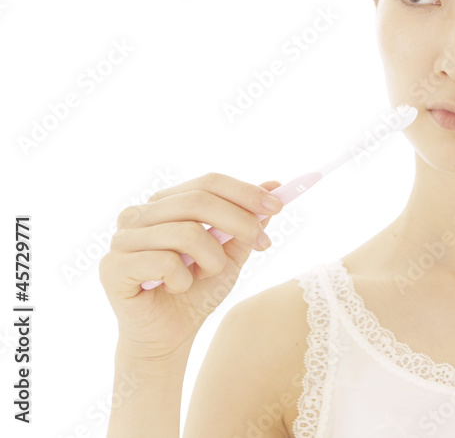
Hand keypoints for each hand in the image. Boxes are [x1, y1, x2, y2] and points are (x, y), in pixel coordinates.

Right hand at [99, 173, 282, 361]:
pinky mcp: (112, 267)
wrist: (169, 337)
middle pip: (199, 201)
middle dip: (240, 222)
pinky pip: (164, 262)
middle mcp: (138, 214)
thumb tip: (273, 185)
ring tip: (206, 276)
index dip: (245, 192)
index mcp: (165, 203)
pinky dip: (183, 280)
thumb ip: (248, 221)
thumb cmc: (196, 291)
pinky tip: (177, 289)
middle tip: (262, 243)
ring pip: (186, 232)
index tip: (278, 205)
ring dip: (211, 260)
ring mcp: (122, 238)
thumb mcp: (231, 254)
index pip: (208, 182)